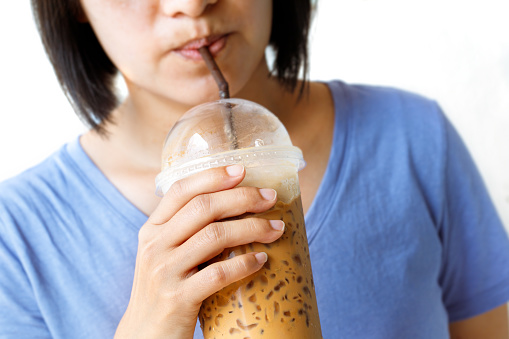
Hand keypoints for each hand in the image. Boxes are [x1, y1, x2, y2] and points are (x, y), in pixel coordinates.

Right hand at [114, 165, 284, 338]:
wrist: (144, 336)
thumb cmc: (163, 291)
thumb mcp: (164, 256)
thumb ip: (185, 232)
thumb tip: (231, 209)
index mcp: (152, 230)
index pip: (180, 190)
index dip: (212, 176)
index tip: (242, 170)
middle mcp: (155, 245)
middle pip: (203, 208)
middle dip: (242, 198)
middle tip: (270, 198)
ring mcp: (165, 271)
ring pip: (215, 236)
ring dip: (252, 228)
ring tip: (276, 229)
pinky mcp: (178, 298)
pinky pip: (219, 273)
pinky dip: (245, 263)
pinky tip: (261, 259)